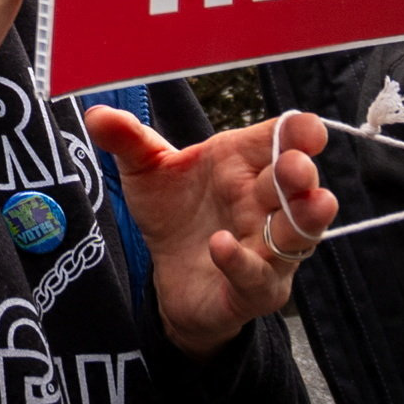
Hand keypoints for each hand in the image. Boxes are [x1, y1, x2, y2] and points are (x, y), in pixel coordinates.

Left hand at [83, 105, 337, 358]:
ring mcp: (268, 248)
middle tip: (296, 164)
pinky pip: (256, 276)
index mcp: (245, 163)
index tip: (305, 128)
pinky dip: (241, 261)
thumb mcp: (146, 172)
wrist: (168, 276)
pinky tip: (221, 244)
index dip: (299, 133)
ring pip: (299, 232)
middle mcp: (264, 203)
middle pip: (297, 185)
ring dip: (305, 218)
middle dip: (301, 174)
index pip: (282, 141)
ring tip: (307, 201)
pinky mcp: (255, 289)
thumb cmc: (173, 213)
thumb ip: (127, 140)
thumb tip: (97, 114)